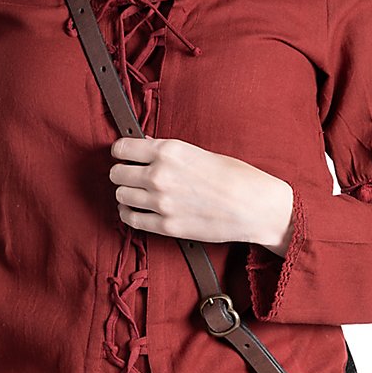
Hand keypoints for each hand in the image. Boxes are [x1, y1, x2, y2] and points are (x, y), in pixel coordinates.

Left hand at [109, 136, 293, 253]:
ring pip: (120, 195)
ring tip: (135, 193)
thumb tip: (146, 146)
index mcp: (168, 151)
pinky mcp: (165, 226)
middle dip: (122, 173)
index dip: (120, 151)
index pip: (122, 148)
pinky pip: (130, 219)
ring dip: (126, 193)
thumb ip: (168, 151)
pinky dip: (129, 213)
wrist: (254, 207)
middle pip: (117, 173)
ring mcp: (160, 202)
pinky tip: (135, 209)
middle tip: (130, 175)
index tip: (123, 155)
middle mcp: (159, 175)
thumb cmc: (235, 176)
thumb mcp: (199, 152)